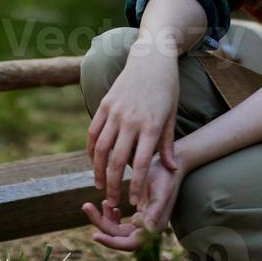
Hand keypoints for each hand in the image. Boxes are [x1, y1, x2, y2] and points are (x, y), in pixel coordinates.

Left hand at [81, 146, 185, 249]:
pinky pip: (120, 223)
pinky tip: (107, 204)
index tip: (95, 235)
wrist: (168, 164)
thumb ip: (155, 210)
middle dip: (102, 224)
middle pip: (120, 237)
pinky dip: (111, 215)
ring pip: (117, 230)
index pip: (129, 244)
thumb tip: (147, 229)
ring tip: (95, 202)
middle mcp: (148, 229)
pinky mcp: (138, 216)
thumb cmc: (166, 174)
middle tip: (86, 205)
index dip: (112, 242)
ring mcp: (143, 223)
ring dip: (104, 219)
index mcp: (154, 227)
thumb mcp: (161, 190)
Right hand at [86, 39, 180, 210]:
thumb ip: (167, 144)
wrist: (151, 59)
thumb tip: (171, 169)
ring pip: (100, 149)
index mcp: (150, 126)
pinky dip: (90, 150)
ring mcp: (115, 112)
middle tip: (113, 202)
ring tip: (99, 186)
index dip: (135, 185)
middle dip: (113, 185)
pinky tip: (92, 162)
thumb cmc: (166, 89)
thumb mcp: (171, 116)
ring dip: (97, 171)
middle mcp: (130, 121)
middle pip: (116, 161)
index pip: (139, 164)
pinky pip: (93, 132)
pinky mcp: (104, 105)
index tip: (134, 202)